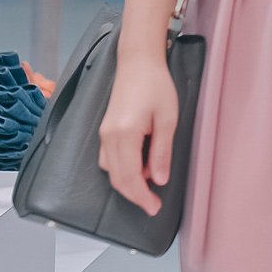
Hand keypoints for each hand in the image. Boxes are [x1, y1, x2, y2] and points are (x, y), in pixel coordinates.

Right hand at [99, 51, 179, 214]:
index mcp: (125, 135)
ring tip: (150, 184)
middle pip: (117, 178)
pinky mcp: (105, 130)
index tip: (154, 208)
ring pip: (110, 170)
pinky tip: (140, 165)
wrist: (138, 63)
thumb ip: (162, 152)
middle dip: (135, 195)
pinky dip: (122, 169)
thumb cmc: (156, 85)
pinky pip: (109, 159)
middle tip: (153, 205)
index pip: (130, 177)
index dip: (141, 197)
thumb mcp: (168, 119)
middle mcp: (109, 137)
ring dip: (128, 182)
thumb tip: (159, 179)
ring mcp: (104, 134)